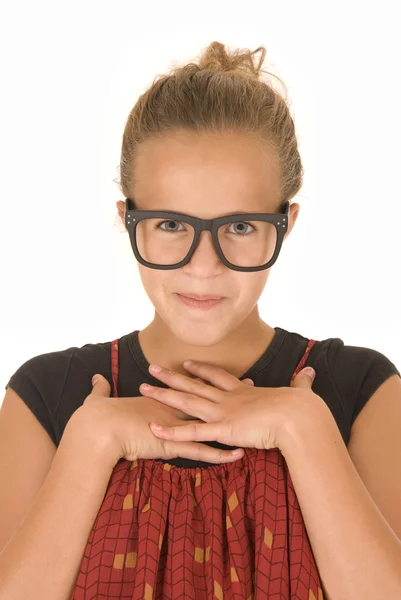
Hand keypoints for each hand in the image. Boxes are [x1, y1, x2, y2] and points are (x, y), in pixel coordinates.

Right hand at [71, 374, 253, 465]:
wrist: (97, 428)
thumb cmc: (97, 416)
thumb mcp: (100, 400)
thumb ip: (100, 390)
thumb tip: (95, 379)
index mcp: (159, 400)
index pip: (188, 389)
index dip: (206, 382)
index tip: (220, 376)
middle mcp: (172, 409)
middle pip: (208, 400)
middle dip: (231, 394)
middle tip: (250, 385)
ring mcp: (174, 426)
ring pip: (211, 425)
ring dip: (232, 425)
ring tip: (253, 423)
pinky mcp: (173, 444)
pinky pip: (202, 451)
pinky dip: (221, 454)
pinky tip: (237, 455)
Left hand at [140, 361, 319, 451]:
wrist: (300, 416)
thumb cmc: (302, 407)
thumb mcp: (300, 391)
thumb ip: (301, 383)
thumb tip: (311, 371)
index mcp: (244, 391)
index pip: (218, 377)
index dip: (202, 370)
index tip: (188, 363)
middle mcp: (228, 398)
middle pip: (193, 385)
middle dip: (171, 377)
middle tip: (152, 368)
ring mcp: (223, 412)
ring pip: (186, 402)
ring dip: (164, 395)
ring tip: (144, 387)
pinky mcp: (223, 429)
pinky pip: (191, 432)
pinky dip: (171, 431)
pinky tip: (154, 428)